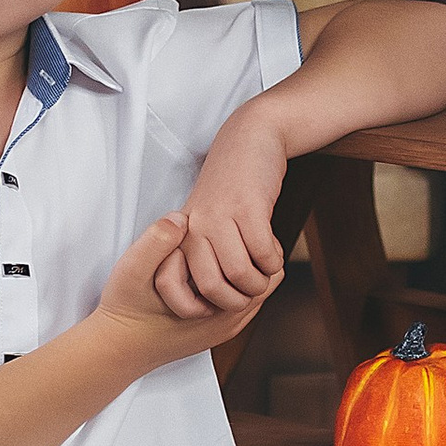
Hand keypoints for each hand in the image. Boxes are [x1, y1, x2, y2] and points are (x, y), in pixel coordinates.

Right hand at [93, 211, 276, 354]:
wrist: (114, 350)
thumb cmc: (125, 312)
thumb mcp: (133, 269)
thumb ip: (157, 242)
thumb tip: (180, 218)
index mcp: (219, 311)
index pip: (269, 275)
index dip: (256, 247)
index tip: (236, 232)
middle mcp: (226, 324)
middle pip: (264, 284)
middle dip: (251, 259)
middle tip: (230, 237)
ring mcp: (219, 330)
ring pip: (248, 294)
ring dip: (237, 272)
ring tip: (216, 251)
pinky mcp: (209, 331)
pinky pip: (233, 303)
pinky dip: (226, 285)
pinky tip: (203, 271)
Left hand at [169, 106, 289, 320]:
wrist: (250, 139)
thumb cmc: (231, 187)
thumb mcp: (206, 220)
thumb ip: (203, 255)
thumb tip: (214, 300)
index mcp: (180, 235)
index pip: (170, 285)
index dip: (195, 306)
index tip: (218, 302)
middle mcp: (194, 228)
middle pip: (212, 289)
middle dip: (238, 300)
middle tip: (252, 290)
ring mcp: (220, 217)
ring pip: (240, 275)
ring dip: (261, 282)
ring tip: (266, 271)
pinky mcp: (248, 208)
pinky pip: (263, 254)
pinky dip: (274, 262)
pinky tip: (275, 252)